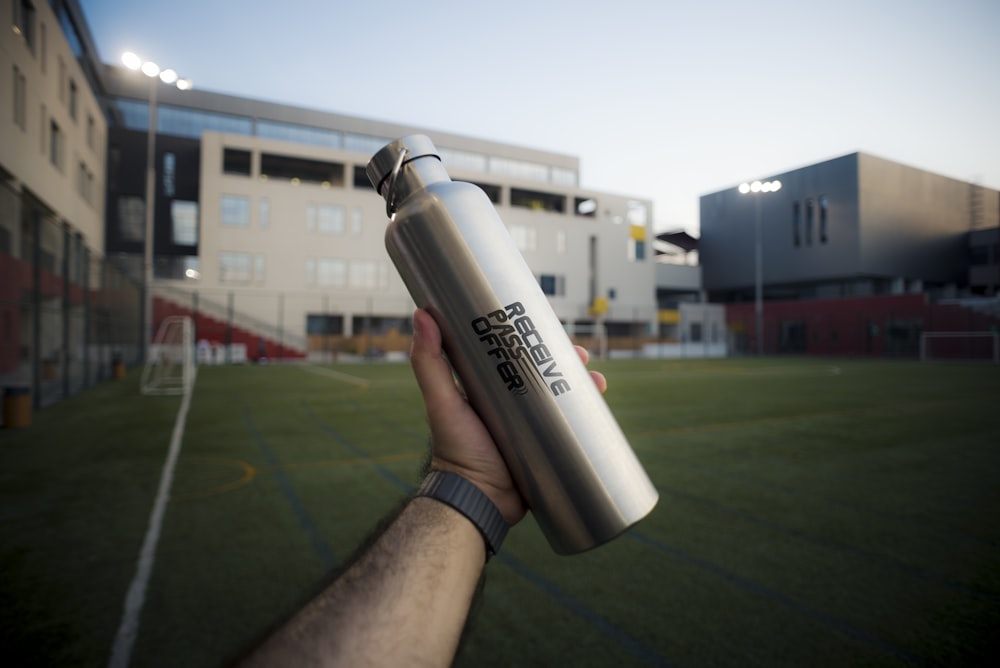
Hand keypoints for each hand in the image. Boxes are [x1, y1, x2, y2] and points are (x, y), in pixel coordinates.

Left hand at [409, 308, 605, 525]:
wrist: (478, 502)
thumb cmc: (455, 452)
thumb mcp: (442, 402)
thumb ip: (429, 363)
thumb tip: (422, 315)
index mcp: (487, 389)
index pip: (513, 355)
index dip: (533, 340)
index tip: (550, 328)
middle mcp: (509, 405)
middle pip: (544, 374)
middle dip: (566, 362)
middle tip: (581, 356)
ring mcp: (529, 428)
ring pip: (562, 399)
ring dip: (582, 386)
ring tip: (597, 381)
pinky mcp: (545, 450)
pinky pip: (570, 430)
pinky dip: (587, 419)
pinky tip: (601, 410)